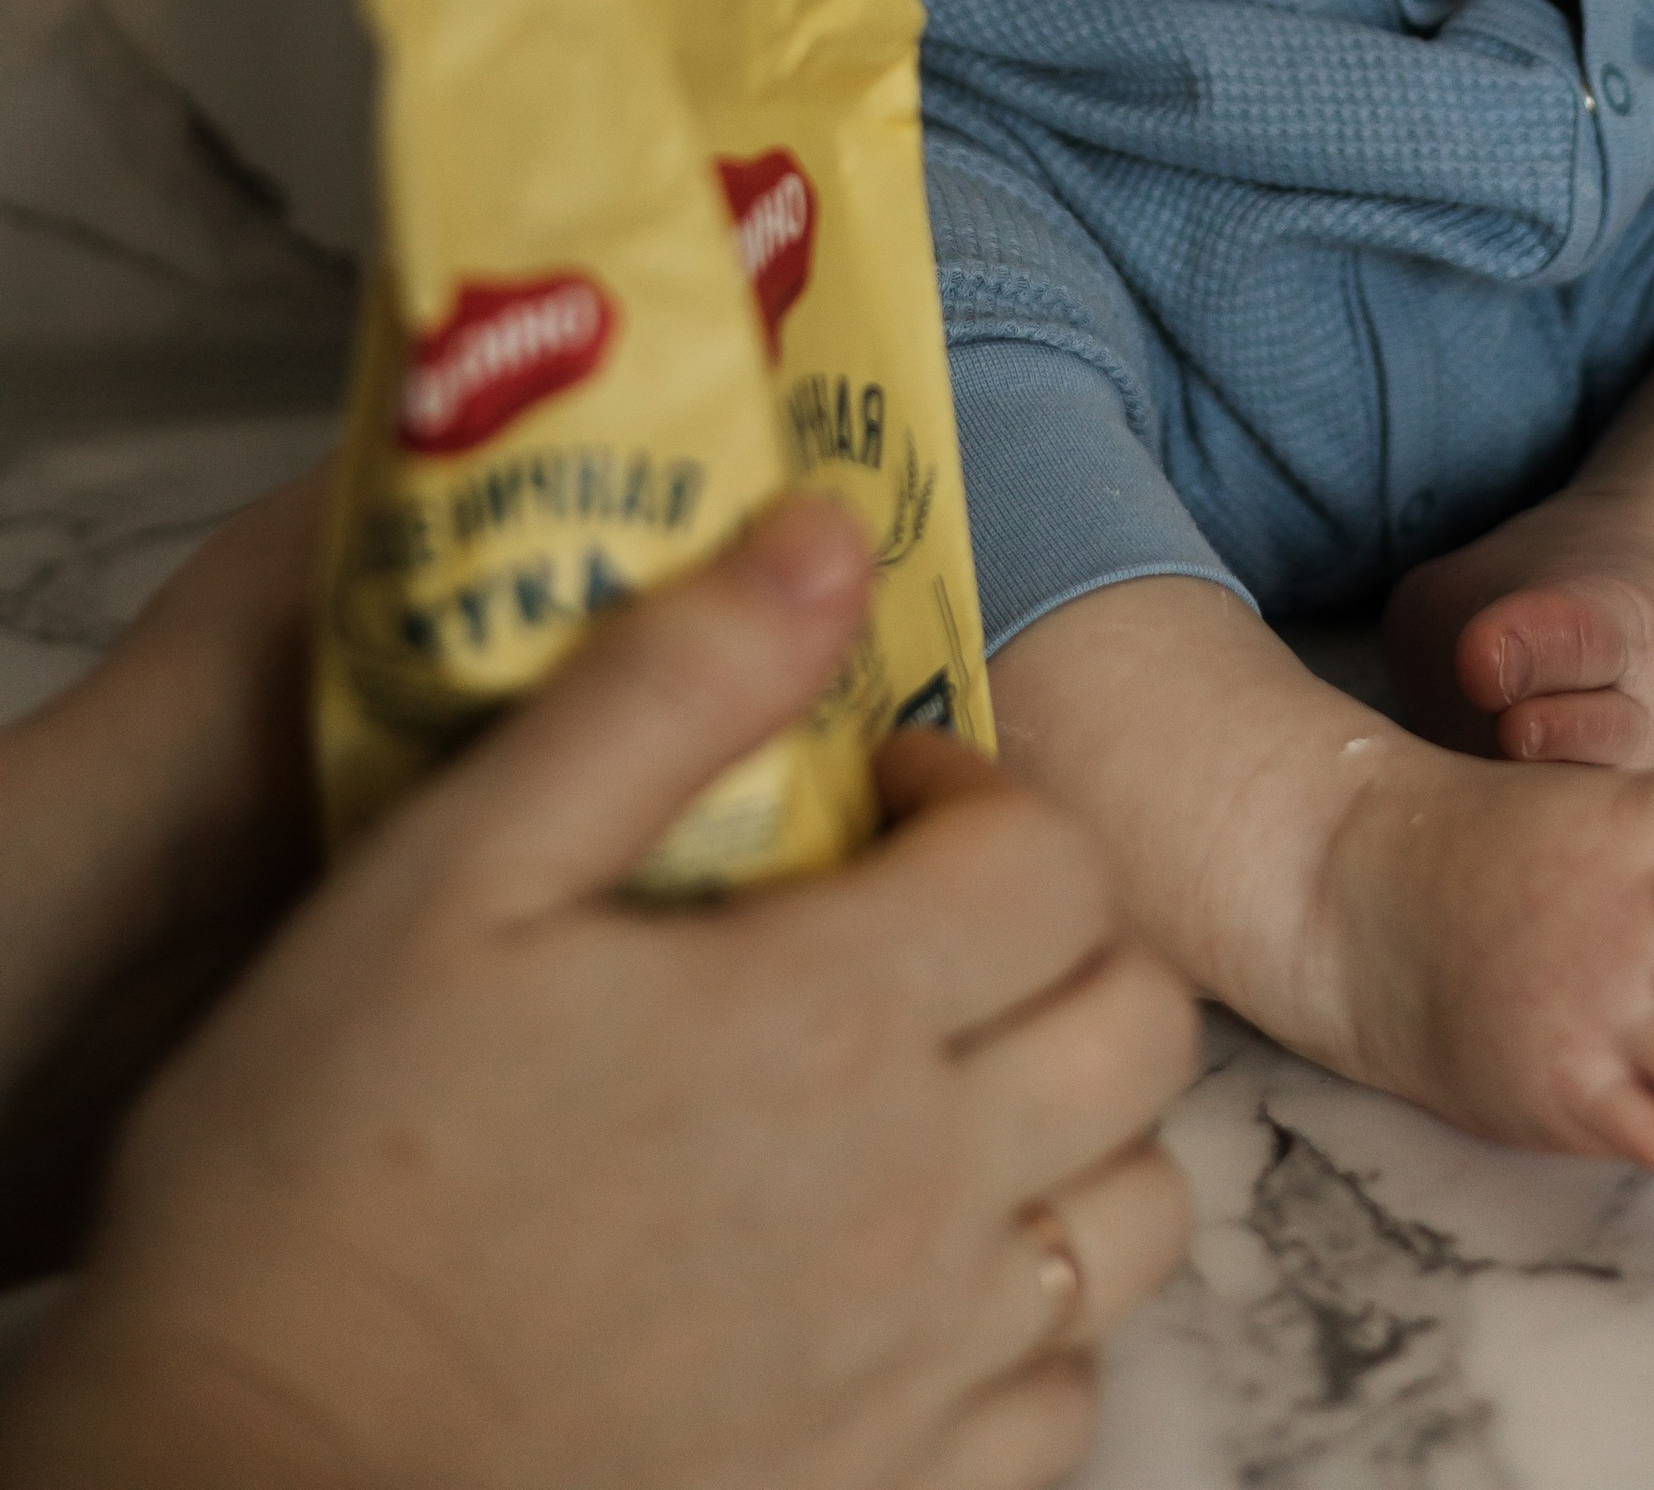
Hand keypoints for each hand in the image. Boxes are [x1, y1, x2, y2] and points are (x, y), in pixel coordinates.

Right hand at [2, 499, 1196, 1489]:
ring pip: (1139, 1214)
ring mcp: (920, 1376)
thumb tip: (826, 527)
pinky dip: (1031, 1326)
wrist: (246, 1489)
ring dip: (1074, 1128)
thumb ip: (663, 687)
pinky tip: (906, 1280)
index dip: (979, 796)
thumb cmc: (318, 1183)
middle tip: (920, 931)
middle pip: (1140, 1023)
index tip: (873, 806)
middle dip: (1057, 939)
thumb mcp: (451, 875)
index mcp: (833, 1020)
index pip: (1058, 857)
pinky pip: (1067, 1402)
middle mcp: (922, 1200)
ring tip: (931, 1095)